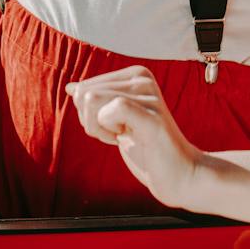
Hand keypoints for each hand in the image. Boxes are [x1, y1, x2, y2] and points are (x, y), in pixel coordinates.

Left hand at [66, 66, 205, 208]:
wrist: (179, 174)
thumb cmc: (147, 147)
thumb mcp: (115, 120)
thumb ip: (96, 100)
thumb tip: (70, 87)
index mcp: (135, 74)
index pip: (83, 87)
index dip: (89, 114)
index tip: (117, 126)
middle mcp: (142, 78)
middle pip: (84, 94)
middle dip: (92, 122)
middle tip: (121, 133)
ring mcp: (148, 96)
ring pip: (92, 101)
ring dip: (100, 129)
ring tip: (127, 136)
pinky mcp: (152, 117)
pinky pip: (114, 108)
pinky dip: (108, 130)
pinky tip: (126, 138)